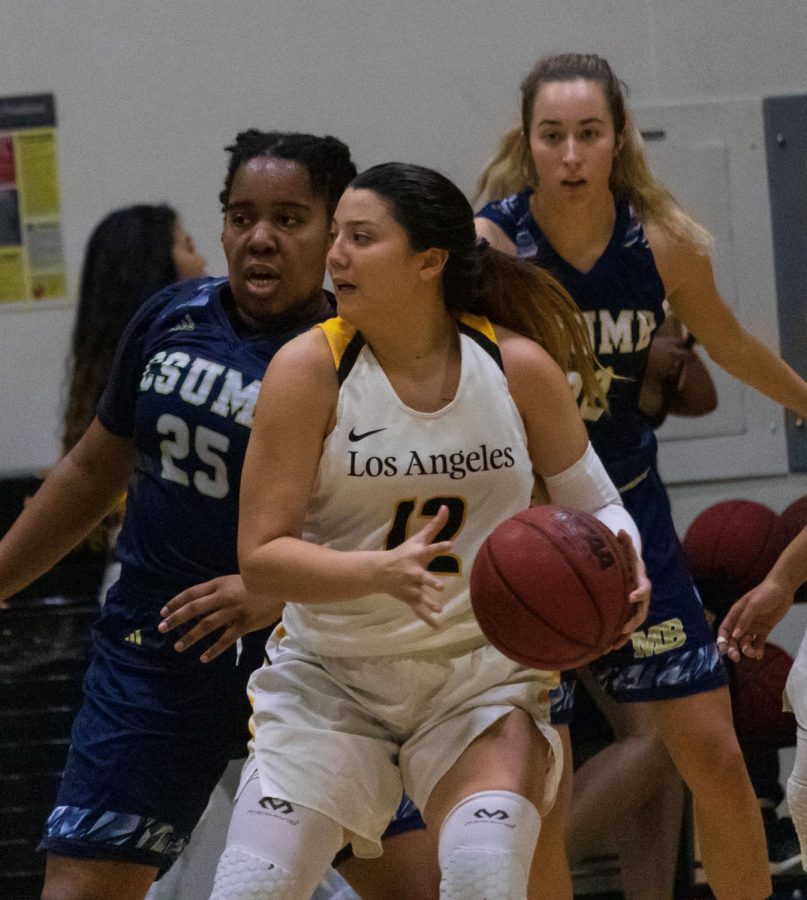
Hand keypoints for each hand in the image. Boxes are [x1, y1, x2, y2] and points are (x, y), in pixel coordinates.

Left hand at [158, 574, 282, 662]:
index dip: (175, 602)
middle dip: (176, 619)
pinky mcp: (244, 624)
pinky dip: (213, 650)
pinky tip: (204, 657)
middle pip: (194, 609)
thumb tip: (199, 604)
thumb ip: (218, 591)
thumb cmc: (257, 584)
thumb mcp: (234, 581)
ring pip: (206, 625)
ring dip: (190, 636)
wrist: (281, 586)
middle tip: (162, 628)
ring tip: (178, 646)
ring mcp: (233, 612)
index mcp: (219, 585)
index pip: (192, 593)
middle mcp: (223, 598)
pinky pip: (225, 639)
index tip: (163, 612)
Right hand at [379, 504, 452, 628]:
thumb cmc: (404, 552)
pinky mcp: (411, 598)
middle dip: (431, 581)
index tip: (451, 545)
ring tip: (439, 607)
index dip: (441, 547)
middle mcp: (415, 572)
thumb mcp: (418, 538)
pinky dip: (428, 618)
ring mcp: (412, 587)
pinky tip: (438, 625)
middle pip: (424, 577)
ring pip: (421, 596)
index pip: (431, 549)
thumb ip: (434, 525)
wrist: (381, 571)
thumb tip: (446, 507)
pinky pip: (420, 610)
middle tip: (440, 586)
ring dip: (429, 602)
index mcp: (418, 556)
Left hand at [610, 531, 650, 649]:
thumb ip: (625, 543)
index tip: (631, 596)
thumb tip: (621, 530)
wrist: (632, 572)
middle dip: (632, 621)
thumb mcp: (627, 552)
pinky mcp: (629, 615)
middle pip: (641, 612)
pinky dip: (618, 639)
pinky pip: (626, 629)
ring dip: (624, 636)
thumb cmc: (628, 561)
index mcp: (642, 582)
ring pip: (633, 624)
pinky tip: (607, 649)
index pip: (645, 588)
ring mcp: (637, 608)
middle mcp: (642, 598)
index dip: (639, 592)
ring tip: (613, 646)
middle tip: (623, 628)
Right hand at [717, 577, 793, 662]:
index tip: (723, 651)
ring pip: (746, 643)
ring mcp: (753, 627)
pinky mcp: (764, 630)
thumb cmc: (765, 593)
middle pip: (734, 639)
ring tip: (754, 654)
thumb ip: (744, 620)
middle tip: (737, 658)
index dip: (722, 640)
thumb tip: (735, 635)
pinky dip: (758, 650)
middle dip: (733, 649)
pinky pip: (759, 642)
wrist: (783, 589)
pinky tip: (759, 655)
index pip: (724, 630)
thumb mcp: (753, 605)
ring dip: (747, 650)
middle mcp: (742, 622)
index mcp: (735, 614)